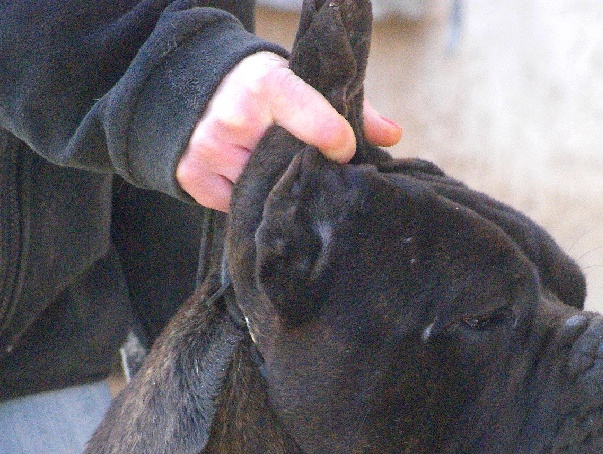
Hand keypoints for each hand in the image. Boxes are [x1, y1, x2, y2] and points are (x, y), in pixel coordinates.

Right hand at [176, 51, 401, 211]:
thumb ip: (350, 107)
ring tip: (284, 180)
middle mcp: (235, 118)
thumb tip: (392, 136)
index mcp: (268, 86)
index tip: (345, 152)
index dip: (336, 141)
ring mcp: (210, 150)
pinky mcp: (193, 177)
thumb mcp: (302, 81)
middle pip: (291, 167)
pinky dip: (252, 203)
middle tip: (318, 175)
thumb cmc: (262, 87)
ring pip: (264, 193)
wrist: (195, 84)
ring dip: (279, 192)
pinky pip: (237, 207)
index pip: (313, 121)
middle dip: (308, 173)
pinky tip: (257, 187)